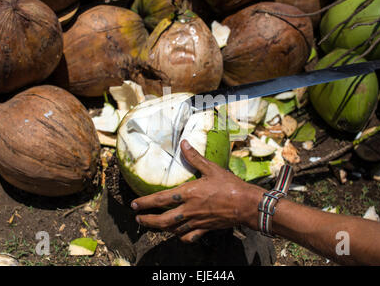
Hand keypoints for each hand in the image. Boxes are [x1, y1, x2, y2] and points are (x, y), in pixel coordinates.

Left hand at [130, 140, 266, 242]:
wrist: (245, 204)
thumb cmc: (229, 185)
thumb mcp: (211, 168)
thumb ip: (195, 157)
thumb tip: (184, 143)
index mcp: (188, 193)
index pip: (160, 199)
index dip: (145, 202)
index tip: (134, 204)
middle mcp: (189, 210)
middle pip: (162, 220)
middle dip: (147, 220)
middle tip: (138, 217)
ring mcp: (196, 221)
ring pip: (172, 230)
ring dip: (160, 228)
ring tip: (153, 225)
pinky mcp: (204, 228)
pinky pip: (188, 237)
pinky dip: (180, 236)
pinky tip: (177, 234)